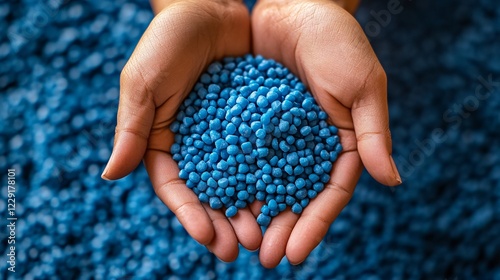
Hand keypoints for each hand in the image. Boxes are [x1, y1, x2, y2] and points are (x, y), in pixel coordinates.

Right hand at [101, 0, 260, 261]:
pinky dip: (273, 176)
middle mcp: (197, 145)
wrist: (208, 7)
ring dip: (250, 209)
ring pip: (240, 181)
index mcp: (164, 141)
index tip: (207, 236)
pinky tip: (288, 195)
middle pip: (210, 193)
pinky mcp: (252, 122)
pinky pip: (265, 153)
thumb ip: (131, 127)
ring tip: (267, 234)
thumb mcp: (143, 81)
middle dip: (224, 222)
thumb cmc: (167, 41)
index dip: (189, 213)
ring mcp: (227, 136)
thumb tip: (110, 174)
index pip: (174, 186)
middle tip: (244, 248)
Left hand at [252, 0, 401, 266]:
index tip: (295, 253)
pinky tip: (218, 200)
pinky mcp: (252, 123)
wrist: (296, 6)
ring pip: (266, 184)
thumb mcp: (362, 85)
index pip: (329, 194)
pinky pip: (241, 156)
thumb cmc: (337, 41)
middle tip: (263, 258)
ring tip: (238, 240)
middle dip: (282, 229)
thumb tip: (392, 181)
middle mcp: (307, 147)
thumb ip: (373, 134)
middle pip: (295, 197)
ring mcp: (278, 138)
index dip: (314, 225)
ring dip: (255, 214)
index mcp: (339, 144)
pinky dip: (233, 180)